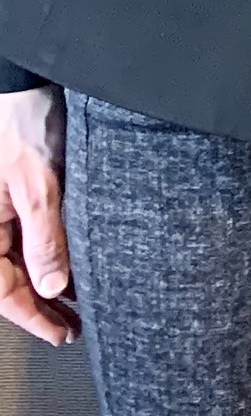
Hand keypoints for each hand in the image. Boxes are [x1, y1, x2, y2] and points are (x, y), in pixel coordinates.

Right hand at [0, 87, 73, 348]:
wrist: (25, 82)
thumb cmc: (23, 124)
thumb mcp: (39, 185)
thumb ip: (44, 237)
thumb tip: (50, 287)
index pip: (1, 290)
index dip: (32, 318)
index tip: (61, 334)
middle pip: (8, 277)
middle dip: (40, 305)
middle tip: (74, 325)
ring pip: (18, 259)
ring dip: (45, 281)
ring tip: (78, 301)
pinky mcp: (14, 195)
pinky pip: (25, 236)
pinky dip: (47, 254)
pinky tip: (71, 264)